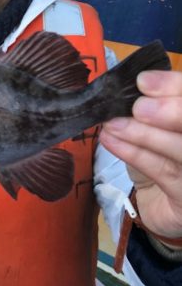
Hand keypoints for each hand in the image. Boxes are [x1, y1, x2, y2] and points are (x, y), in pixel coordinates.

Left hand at [100, 70, 181, 240]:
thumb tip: (123, 89)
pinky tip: (111, 141)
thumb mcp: (154, 125)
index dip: (174, 85)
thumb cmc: (161, 155)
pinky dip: (135, 154)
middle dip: (170, 112)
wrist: (165, 204)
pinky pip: (163, 172)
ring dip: (144, 135)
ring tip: (113, 125)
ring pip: (181, 149)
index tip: (143, 81)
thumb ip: (147, 106)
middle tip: (138, 108)